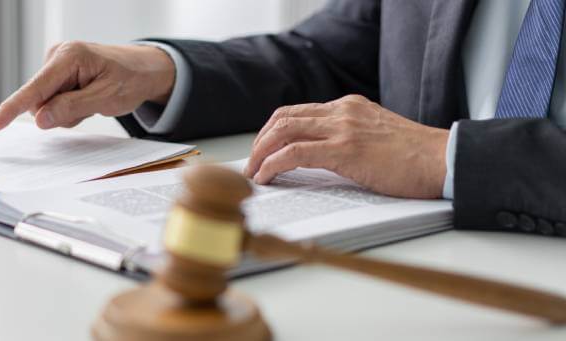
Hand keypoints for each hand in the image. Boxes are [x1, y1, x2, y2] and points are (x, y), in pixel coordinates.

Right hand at [0, 41, 175, 131]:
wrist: (144, 70)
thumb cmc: (130, 80)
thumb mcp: (106, 98)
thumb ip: (71, 108)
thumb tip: (39, 120)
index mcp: (69, 56)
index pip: (35, 88)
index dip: (13, 109)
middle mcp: (57, 56)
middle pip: (39, 101)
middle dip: (60, 113)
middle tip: (90, 107)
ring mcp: (56, 65)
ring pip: (45, 105)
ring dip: (66, 112)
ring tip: (91, 100)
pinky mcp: (57, 75)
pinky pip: (52, 102)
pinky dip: (68, 108)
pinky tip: (85, 99)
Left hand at [244, 95, 448, 198]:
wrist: (445, 160)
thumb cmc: (416, 159)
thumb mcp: (376, 138)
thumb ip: (349, 140)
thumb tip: (318, 159)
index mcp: (349, 107)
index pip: (298, 112)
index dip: (273, 131)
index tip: (263, 150)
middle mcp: (342, 111)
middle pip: (283, 118)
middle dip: (260, 141)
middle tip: (251, 163)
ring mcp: (343, 128)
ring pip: (283, 131)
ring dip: (260, 153)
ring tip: (253, 173)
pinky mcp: (345, 149)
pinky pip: (294, 153)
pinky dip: (273, 164)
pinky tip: (266, 178)